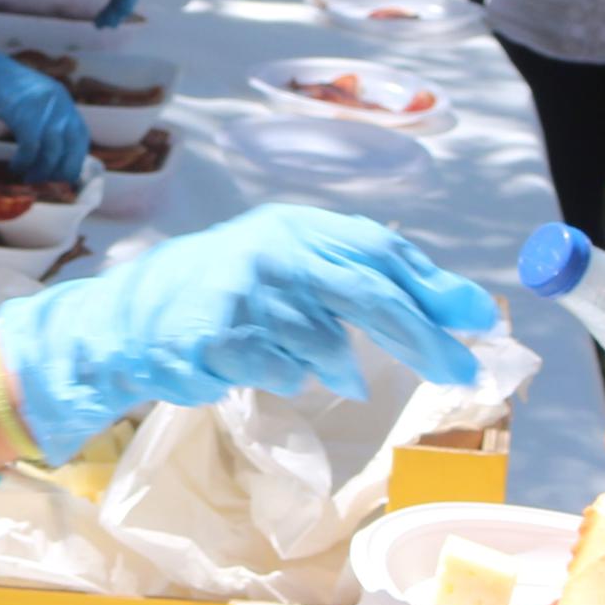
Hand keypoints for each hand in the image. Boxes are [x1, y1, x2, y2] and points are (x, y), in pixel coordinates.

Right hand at [0, 39, 94, 187]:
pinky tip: (16, 166)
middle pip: (71, 145)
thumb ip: (44, 120)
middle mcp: (57, 101)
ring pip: (52, 149)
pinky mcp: (23, 112)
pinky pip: (31, 146)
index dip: (75, 159)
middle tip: (49, 185)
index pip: (80, 135)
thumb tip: (50, 153)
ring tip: (29, 179)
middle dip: (61, 170)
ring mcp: (42, 106)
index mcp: (61, 98)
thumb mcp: (31, 101)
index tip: (65, 176)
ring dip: (42, 170)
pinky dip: (24, 161)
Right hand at [0, 203, 495, 460]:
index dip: (433, 284)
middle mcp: (267, 249)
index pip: (376, 247)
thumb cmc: (224, 293)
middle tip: (461, 371)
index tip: (479, 320)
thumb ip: (359, 277)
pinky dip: (284, 379)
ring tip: (321, 368)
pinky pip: (281, 374)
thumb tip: (457, 309)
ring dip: (334, 367)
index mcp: (292, 225)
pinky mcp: (213, 342)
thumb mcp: (287, 266)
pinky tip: (259, 366)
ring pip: (324, 346)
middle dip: (421, 336)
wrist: (125, 320)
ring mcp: (238, 294)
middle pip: (364, 293)